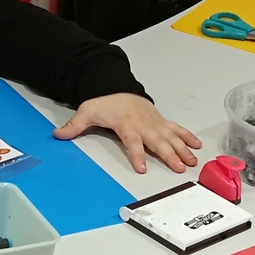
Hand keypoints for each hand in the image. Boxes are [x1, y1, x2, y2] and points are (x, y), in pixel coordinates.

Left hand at [54, 93, 201, 174]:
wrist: (117, 86)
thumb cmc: (104, 102)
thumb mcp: (87, 112)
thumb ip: (75, 126)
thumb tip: (58, 135)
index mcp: (127, 125)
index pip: (133, 142)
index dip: (137, 155)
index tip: (142, 168)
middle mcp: (144, 125)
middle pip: (158, 142)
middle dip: (169, 155)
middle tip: (179, 168)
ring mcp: (154, 123)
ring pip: (171, 137)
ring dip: (182, 149)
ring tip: (192, 161)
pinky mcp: (161, 121)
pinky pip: (176, 129)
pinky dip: (187, 137)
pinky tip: (196, 146)